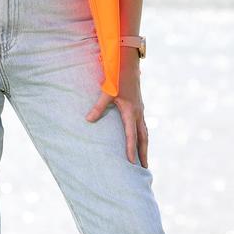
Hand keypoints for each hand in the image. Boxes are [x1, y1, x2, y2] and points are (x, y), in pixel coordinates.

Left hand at [85, 52, 148, 167]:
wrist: (127, 63)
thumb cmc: (117, 77)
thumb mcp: (106, 92)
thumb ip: (98, 107)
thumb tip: (88, 120)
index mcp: (131, 111)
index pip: (131, 135)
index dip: (131, 150)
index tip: (131, 163)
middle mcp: (138, 113)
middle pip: (143, 138)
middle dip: (143, 154)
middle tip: (144, 170)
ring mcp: (140, 110)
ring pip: (144, 132)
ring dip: (144, 146)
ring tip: (143, 160)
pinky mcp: (139, 107)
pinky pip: (142, 126)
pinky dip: (141, 136)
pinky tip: (138, 141)